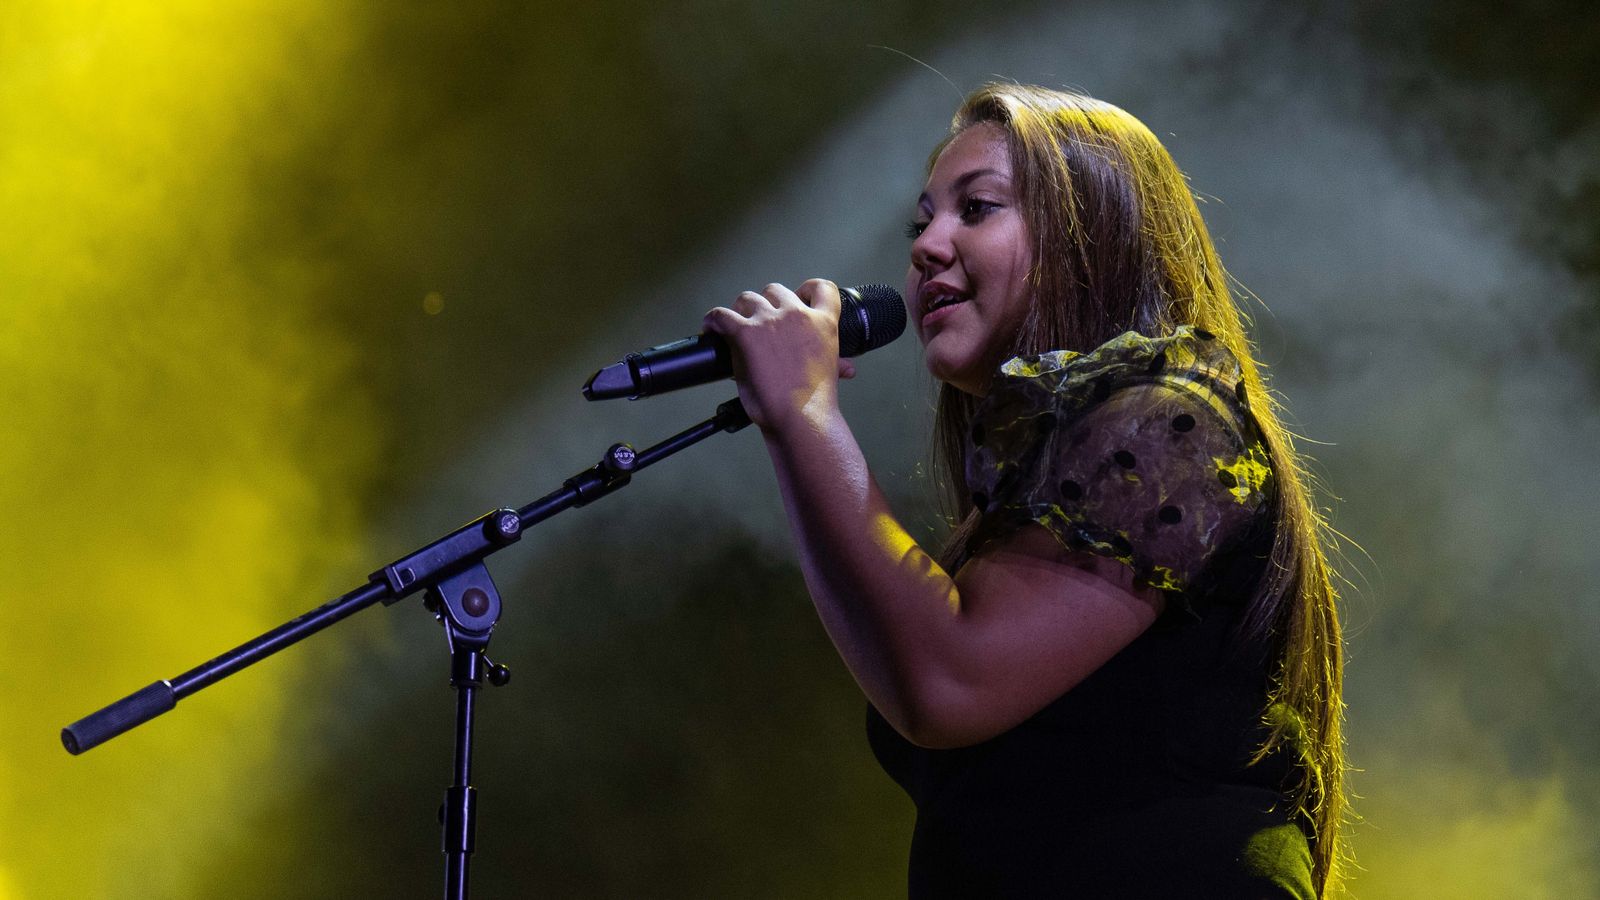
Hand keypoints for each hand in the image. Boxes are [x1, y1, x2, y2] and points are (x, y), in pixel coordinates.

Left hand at [701, 279, 853, 434]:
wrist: (801, 415)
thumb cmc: (814, 401)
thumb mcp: (830, 373)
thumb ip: (837, 363)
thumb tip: (846, 368)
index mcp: (822, 323)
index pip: (822, 288)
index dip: (806, 289)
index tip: (797, 296)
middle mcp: (796, 315)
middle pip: (775, 291)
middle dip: (766, 304)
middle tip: (760, 323)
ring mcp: (770, 321)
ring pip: (747, 299)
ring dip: (740, 311)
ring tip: (733, 326)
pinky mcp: (746, 333)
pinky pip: (721, 315)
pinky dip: (713, 320)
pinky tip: (711, 328)